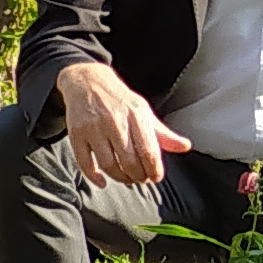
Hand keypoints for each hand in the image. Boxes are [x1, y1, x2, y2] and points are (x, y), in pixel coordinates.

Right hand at [57, 62, 190, 188]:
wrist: (88, 81)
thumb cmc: (119, 100)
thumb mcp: (143, 111)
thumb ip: (163, 133)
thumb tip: (185, 147)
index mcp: (136, 115)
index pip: (149, 152)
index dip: (154, 170)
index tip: (155, 177)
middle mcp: (115, 121)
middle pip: (129, 162)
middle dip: (138, 176)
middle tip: (140, 179)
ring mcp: (94, 129)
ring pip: (108, 165)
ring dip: (120, 178)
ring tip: (126, 178)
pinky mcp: (77, 134)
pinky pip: (85, 163)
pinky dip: (94, 177)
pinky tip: (102, 181)